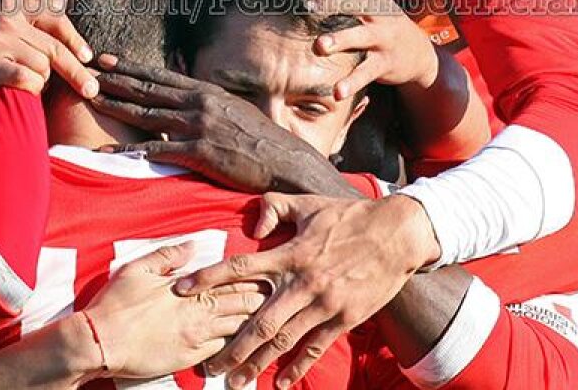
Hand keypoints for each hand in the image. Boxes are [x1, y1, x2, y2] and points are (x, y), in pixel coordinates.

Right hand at [0, 0, 114, 97]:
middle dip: (78, 72)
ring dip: (42, 81)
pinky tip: (24, 93)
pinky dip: (29, 91)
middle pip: (55, 48)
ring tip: (38, 88)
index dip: (74, 37)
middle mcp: (9, 17)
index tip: (92, 57)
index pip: (55, 15)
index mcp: (12, 2)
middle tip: (93, 90)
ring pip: (43, 67)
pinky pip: (26, 81)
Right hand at [83, 242, 267, 379]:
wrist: (102, 341)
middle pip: (244, 302)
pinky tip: (251, 345)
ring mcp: (198, 336)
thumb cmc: (116, 303)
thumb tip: (192, 244)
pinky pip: (225, 350)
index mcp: (190, 287)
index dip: (254, 274)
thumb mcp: (138, 269)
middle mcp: (199, 311)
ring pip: (240, 327)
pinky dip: (240, 346)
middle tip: (286, 293)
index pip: (231, 278)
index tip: (272, 270)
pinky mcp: (191, 358)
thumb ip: (169, 256)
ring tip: (276, 319)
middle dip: (266, 298)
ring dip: (258, 323)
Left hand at [89, 57, 334, 193]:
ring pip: (146, 113)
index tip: (107, 59)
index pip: (161, 76)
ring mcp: (198, 126)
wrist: (285, 163)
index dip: (131, 67)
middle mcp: (199, 103)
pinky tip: (107, 150)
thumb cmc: (262, 142)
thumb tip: (193, 102)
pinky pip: (155, 150)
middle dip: (114, 79)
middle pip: (148, 89)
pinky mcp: (199, 152)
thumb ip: (211, 105)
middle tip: (86, 69)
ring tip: (90, 98)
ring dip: (115, 105)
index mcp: (207, 92)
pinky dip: (128, 150)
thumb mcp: (236, 112)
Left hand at [177, 192, 440, 387]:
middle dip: (231, 348)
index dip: (209, 278)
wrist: (396, 234)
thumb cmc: (348, 216)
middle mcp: (303, 282)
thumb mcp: (308, 204)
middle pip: (258, 321)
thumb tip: (252, 226)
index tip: (181, 289)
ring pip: (284, 341)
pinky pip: (315, 347)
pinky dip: (298, 367)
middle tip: (208, 368)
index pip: (240, 267)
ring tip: (237, 381)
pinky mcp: (344, 318)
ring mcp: (324, 304)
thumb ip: (273, 208)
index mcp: (290, 253)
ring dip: (258, 364)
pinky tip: (282, 383)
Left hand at [309, 0, 438, 100]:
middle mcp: (380, 14)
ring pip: (361, 37)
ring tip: (319, 47)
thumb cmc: (388, 23)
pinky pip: (367, 72)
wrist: (420, 55)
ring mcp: (384, 38)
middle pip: (356, 2)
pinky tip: (336, 91)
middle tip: (308, 6)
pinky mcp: (386, 63)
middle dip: (333, 2)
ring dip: (340, 41)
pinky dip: (352, 82)